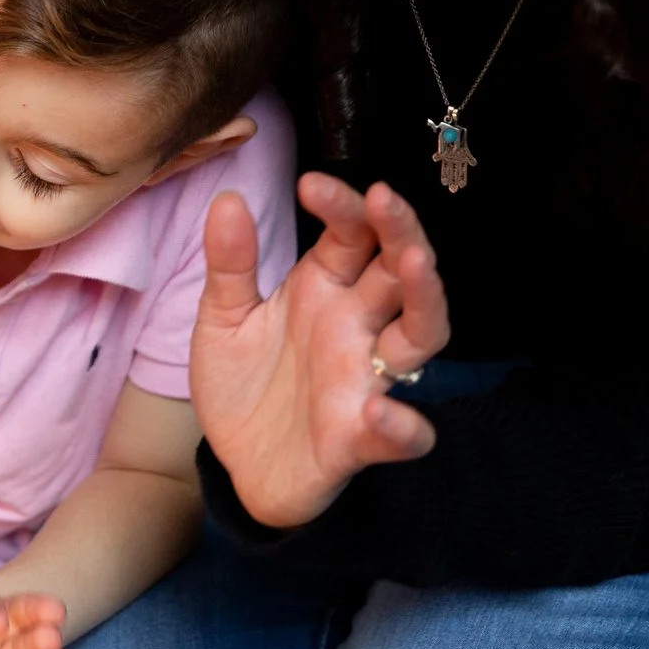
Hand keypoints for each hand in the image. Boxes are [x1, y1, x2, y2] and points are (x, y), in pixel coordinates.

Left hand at [190, 174, 449, 528]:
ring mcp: (365, 381)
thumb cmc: (244, 384)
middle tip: (385, 198)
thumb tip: (228, 197)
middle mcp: (356, 328)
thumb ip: (230, 264)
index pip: (352, 234)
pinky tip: (379, 412)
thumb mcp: (223, 319)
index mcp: (324, 290)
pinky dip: (401, 427)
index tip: (310, 183)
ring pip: (422, 336)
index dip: (342, 205)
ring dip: (426, 299)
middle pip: (400, 271)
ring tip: (414, 263)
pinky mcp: (360, 441)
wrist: (235, 466)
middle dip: (402, 230)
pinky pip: (401, 435)